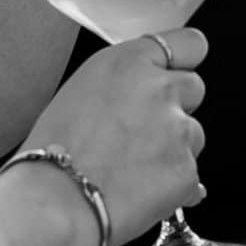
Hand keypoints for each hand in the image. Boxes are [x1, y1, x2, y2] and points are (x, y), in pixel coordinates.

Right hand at [22, 29, 206, 245]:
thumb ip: (123, 84)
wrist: (55, 201)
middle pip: (194, 87)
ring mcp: (178, 130)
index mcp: (129, 63)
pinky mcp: (187, 171)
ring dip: (174, 149)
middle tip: (145, 131)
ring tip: (133, 169)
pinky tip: (140, 193)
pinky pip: (190, 177)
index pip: (189, 43)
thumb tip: (142, 97)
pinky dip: (173, 186)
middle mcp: (159, 89)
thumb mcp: (81, 90)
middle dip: (177, 107)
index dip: (183, 61)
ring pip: (194, 135)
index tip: (176, 73)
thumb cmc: (51, 150)